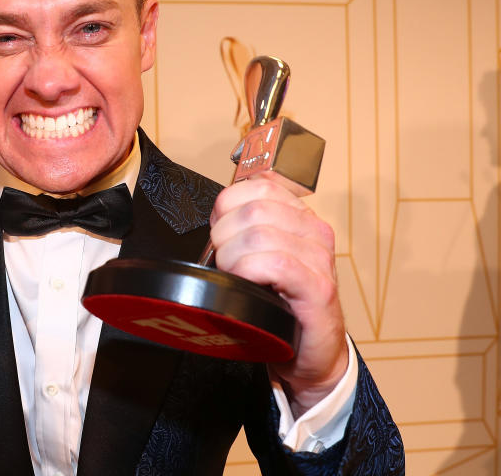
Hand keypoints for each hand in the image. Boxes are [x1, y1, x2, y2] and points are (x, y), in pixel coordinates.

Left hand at [209, 178, 346, 416]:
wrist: (311, 353)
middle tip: (225, 263)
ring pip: (259, 234)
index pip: (258, 184)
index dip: (227, 207)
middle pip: (252, 209)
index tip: (222, 234)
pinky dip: (249, 273)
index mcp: (299, 217)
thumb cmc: (281, 306)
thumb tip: (217, 217)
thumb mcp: (262, 258)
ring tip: (236, 278)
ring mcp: (320, 258)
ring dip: (232, 258)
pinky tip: (248, 287)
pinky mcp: (319, 288)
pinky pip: (276, 264)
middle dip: (224, 236)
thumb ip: (246, 230)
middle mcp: (314, 231)